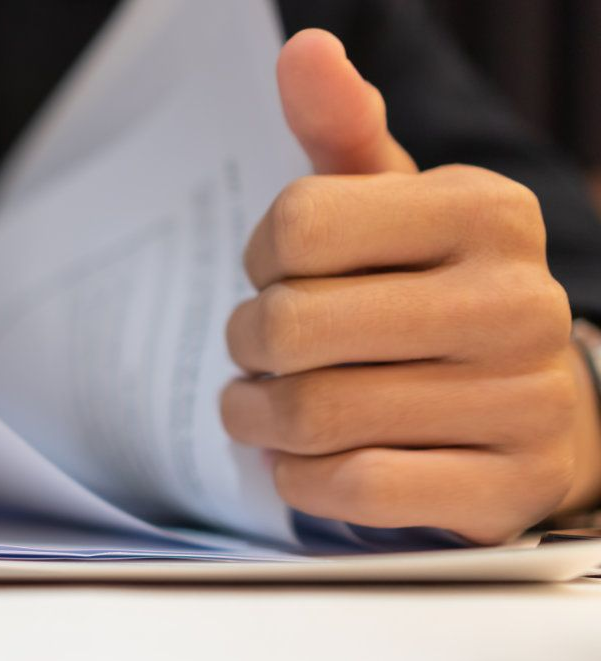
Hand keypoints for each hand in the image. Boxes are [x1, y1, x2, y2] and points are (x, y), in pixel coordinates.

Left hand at [221, 29, 600, 543]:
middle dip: (247, 347)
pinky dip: (302, 479)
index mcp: (484, 211)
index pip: (298, 224)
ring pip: (314, 416)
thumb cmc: (433, 294)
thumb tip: (304, 50)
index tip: (278, 274)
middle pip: (292, 327)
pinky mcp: (504, 488)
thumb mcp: (395, 207)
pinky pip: (355, 489)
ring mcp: (521, 401)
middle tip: (254, 354)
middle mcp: (516, 301)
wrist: (534, 405)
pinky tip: (303, 460)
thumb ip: (343, 130)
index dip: (261, 259)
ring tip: (261, 408)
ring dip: (258, 418)